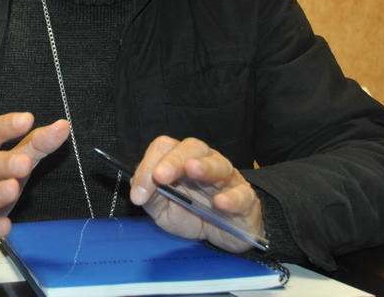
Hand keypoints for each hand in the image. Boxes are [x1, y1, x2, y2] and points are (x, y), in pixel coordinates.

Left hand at [130, 136, 263, 253]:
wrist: (222, 235)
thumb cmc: (191, 214)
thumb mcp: (163, 209)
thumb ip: (150, 196)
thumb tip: (138, 191)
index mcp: (182, 160)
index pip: (165, 148)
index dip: (149, 165)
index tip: (139, 194)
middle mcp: (206, 162)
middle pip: (192, 148)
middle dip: (174, 160)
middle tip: (160, 176)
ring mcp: (228, 179)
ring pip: (219, 165)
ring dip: (204, 167)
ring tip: (191, 170)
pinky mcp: (246, 199)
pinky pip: (242, 194)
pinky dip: (231, 197)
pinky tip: (219, 202)